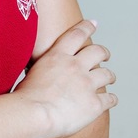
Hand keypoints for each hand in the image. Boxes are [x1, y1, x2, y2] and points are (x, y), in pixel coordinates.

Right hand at [16, 19, 117, 137]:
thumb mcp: (31, 73)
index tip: (94, 23)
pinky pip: (110, 99)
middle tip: (104, 55)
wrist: (33, 114)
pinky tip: (110, 101)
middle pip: (98, 52)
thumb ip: (43, 70)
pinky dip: (112, 99)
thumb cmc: (25, 97)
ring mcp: (87, 84)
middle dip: (103, 52)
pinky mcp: (95, 104)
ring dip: (109, 76)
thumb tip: (44, 74)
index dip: (87, 27)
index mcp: (57, 57)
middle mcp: (75, 66)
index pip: (76, 34)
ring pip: (108, 74)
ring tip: (109, 78)